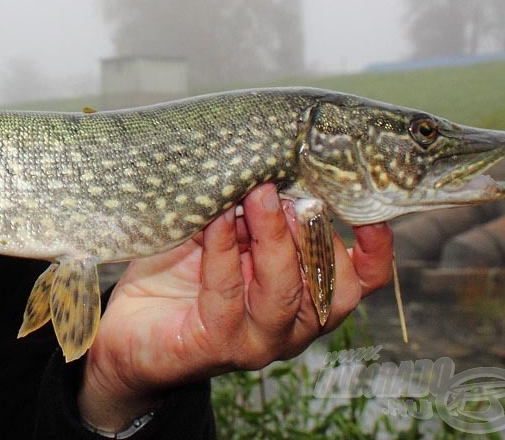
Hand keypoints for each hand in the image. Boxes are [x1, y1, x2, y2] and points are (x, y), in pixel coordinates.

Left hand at [78, 182, 392, 431]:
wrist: (129, 328)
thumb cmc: (180, 272)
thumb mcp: (224, 231)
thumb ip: (251, 207)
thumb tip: (267, 159)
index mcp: (306, 296)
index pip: (360, 281)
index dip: (375, 250)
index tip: (370, 209)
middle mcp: (292, 325)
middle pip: (332, 285)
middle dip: (315, 231)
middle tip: (292, 188)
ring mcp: (257, 340)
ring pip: (285, 292)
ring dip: (273, 238)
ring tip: (259, 194)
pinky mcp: (215, 345)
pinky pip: (227, 294)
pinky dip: (223, 250)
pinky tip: (216, 220)